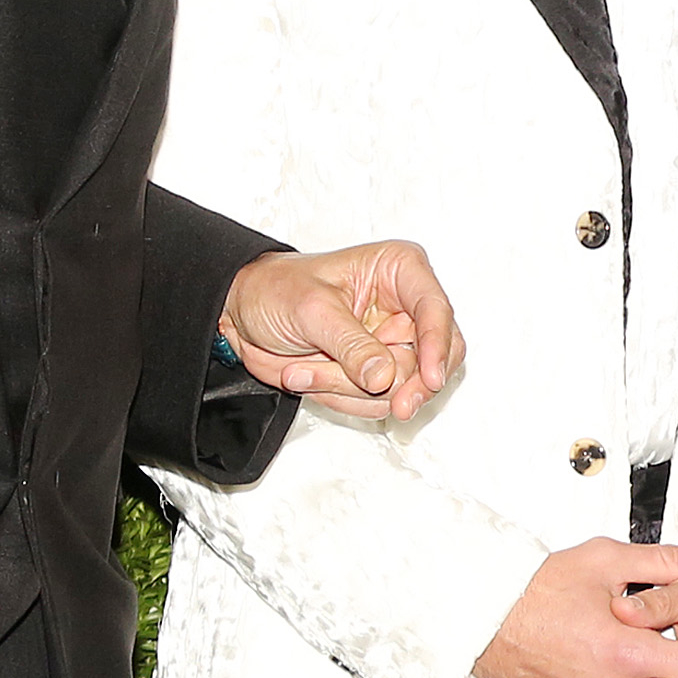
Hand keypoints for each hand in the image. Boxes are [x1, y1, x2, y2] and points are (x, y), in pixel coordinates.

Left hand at [224, 240, 462, 421]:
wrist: (241, 314)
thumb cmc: (274, 290)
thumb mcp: (312, 310)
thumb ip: (352, 345)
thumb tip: (385, 377)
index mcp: (399, 271)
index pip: (436, 309)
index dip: (437, 346)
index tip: (430, 379)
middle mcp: (405, 307)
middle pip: (434, 356)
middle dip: (403, 383)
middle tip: (395, 406)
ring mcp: (391, 342)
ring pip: (402, 385)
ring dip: (350, 390)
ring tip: (302, 373)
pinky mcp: (375, 371)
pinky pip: (378, 400)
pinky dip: (342, 399)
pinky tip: (308, 377)